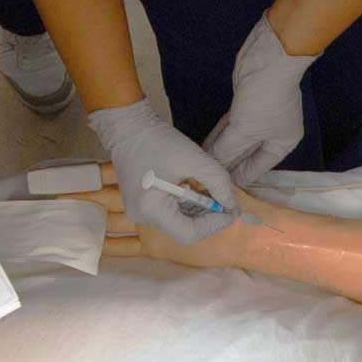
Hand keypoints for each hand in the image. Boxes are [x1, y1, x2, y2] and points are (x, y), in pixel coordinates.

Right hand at [88, 100, 237, 245]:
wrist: (128, 128)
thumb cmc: (158, 140)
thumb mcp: (194, 159)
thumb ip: (218, 182)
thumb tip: (232, 204)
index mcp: (151, 209)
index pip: (189, 233)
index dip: (214, 225)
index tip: (231, 211)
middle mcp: (142, 217)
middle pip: (184, 230)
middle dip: (209, 218)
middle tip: (227, 201)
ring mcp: (140, 213)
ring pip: (178, 223)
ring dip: (199, 212)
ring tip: (212, 193)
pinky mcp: (141, 205)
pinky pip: (169, 214)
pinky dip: (187, 206)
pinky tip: (196, 190)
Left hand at [201, 20, 318, 183]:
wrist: (268, 59)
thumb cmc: (264, 99)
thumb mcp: (245, 131)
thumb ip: (227, 152)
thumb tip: (212, 169)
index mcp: (282, 145)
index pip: (257, 169)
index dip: (236, 178)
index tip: (216, 188)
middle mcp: (273, 134)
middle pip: (246, 155)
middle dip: (226, 164)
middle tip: (203, 177)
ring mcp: (260, 118)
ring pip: (236, 140)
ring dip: (219, 150)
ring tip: (199, 164)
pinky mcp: (246, 105)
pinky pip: (231, 127)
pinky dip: (219, 135)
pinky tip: (204, 145)